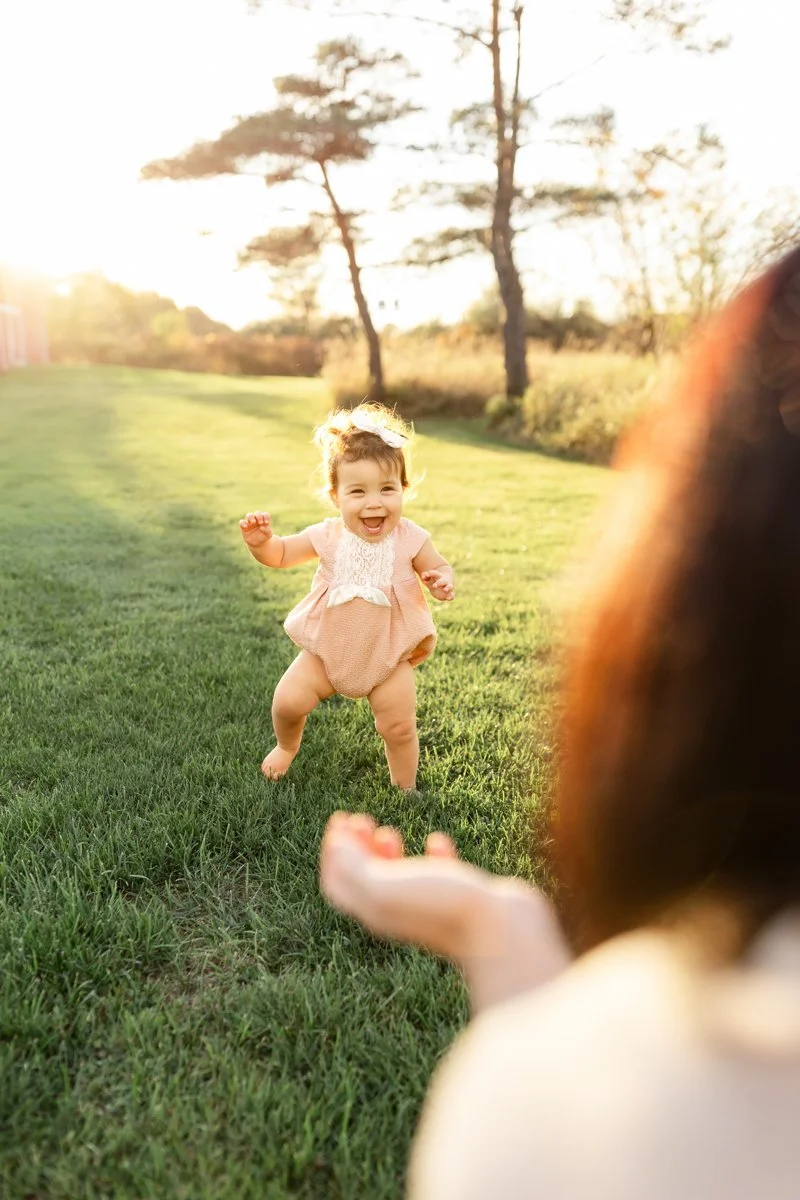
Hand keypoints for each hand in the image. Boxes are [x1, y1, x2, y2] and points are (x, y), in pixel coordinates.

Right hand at [240, 510, 272, 546]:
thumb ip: (267, 530)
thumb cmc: (264, 537)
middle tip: (260, 523)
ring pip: (249, 515)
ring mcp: (250, 522)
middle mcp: (257, 519)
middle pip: (257, 513)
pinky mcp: (244, 527)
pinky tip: (245, 526)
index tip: (266, 523)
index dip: (266, 517)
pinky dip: (243, 523)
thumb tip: (261, 527)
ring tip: (253, 522)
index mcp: (264, 520)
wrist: (258, 543)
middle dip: (259, 516)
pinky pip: (241, 522)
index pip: (265, 514)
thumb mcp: (268, 535)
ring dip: (251, 517)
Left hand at [320, 811, 486, 958]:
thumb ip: (356, 868)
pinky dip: (434, 856)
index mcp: (376, 911)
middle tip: (360, 818)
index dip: (333, 852)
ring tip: (388, 831)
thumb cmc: (443, 907)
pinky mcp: (463, 898)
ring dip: (387, 852)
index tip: (340, 819)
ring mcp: (432, 905)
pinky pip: (442, 875)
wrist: (504, 931)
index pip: (338, 884)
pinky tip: (437, 841)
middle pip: (364, 881)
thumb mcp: (388, 887)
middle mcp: (399, 912)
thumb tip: (334, 846)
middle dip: (356, 847)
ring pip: (400, 878)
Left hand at [421, 569, 453, 600]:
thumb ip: (425, 577)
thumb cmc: (435, 580)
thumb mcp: (429, 578)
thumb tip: (423, 577)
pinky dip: (451, 597)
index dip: (430, 574)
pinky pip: (452, 595)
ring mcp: (447, 587)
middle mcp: (444, 581)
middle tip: (434, 586)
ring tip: (445, 590)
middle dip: (438, 583)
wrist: (444, 583)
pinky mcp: (449, 594)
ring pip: (449, 586)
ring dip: (447, 588)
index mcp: (438, 576)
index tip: (425, 575)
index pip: (434, 573)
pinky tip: (448, 598)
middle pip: (442, 581)